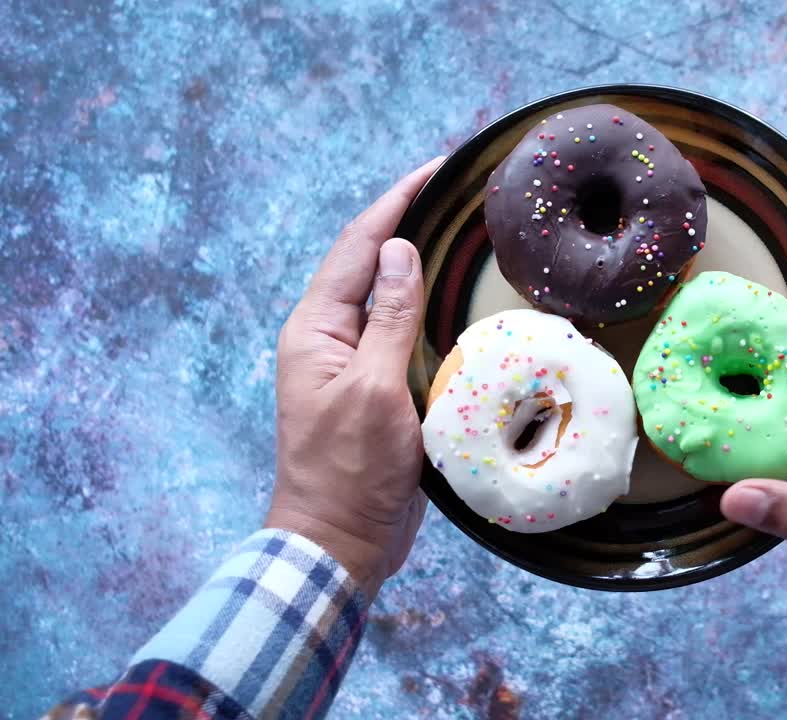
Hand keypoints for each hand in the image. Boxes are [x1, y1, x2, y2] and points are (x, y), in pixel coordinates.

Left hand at [268, 157, 441, 598]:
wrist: (340, 540)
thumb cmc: (351, 470)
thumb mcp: (374, 390)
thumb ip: (388, 319)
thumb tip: (400, 250)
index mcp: (316, 328)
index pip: (359, 246)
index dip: (397, 202)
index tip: (438, 169)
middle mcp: (330, 337)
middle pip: (373, 264)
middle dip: (411, 222)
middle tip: (461, 193)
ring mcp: (353, 363)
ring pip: (390, 297)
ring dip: (423, 264)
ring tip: (467, 234)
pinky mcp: (378, 388)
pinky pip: (403, 333)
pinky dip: (430, 309)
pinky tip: (460, 302)